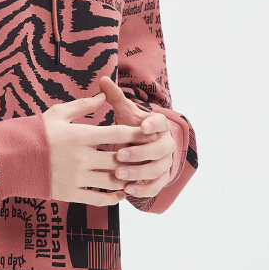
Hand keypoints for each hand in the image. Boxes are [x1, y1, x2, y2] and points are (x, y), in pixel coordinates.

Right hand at [42, 93, 150, 206]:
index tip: (147, 132)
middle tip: (147, 156)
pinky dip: (113, 198)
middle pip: (119, 159)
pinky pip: (99, 199)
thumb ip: (83, 106)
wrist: (11, 159)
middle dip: (135, 157)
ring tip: (135, 175)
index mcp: (80, 136)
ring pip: (112, 181)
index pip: (117, 133)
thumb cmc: (36, 133)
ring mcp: (76, 178)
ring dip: (127, 178)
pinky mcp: (70, 193)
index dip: (135, 132)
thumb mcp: (57, 114)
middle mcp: (81, 158)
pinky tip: (120, 193)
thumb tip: (103, 95)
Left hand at [97, 75, 175, 197]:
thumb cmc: (131, 128)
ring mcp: (165, 162)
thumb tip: (102, 79)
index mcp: (158, 125)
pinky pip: (156, 186)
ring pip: (157, 169)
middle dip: (141, 153)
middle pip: (160, 149)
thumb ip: (115, 98)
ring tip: (119, 174)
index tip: (142, 127)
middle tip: (120, 155)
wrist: (143, 147)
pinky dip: (144, 189)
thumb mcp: (124, 113)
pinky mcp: (161, 178)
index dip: (153, 124)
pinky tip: (127, 190)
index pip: (161, 122)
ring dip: (139, 172)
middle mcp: (166, 144)